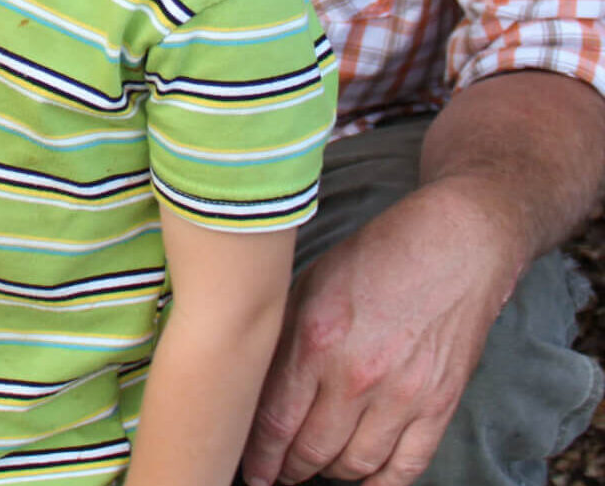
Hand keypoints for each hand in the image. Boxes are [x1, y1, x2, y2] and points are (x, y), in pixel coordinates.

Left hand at [241, 183, 522, 485]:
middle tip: (277, 471)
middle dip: (289, 468)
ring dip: (329, 474)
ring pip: (355, 465)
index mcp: (317, 340)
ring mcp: (403, 395)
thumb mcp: (310, 284)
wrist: (458, 245)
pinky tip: (361, 479)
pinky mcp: (440, 405)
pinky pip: (406, 466)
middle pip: (312, 450)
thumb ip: (284, 337)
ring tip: (314, 469)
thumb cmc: (377, 257)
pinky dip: (379, 482)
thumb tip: (256, 385)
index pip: (276, 421)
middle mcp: (358, 375)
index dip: (259, 455)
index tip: (251, 469)